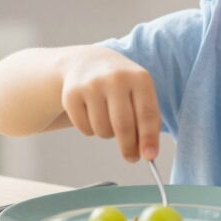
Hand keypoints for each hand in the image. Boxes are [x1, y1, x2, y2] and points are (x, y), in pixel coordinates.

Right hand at [59, 47, 160, 162]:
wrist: (87, 63)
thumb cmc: (122, 85)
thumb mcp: (140, 92)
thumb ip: (149, 120)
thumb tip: (148, 152)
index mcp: (139, 77)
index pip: (147, 113)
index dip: (149, 138)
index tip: (150, 156)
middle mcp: (115, 78)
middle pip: (123, 125)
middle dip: (128, 147)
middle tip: (131, 158)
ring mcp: (91, 85)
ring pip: (103, 130)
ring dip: (108, 135)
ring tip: (109, 121)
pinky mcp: (71, 95)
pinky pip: (85, 129)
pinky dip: (91, 130)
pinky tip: (92, 114)